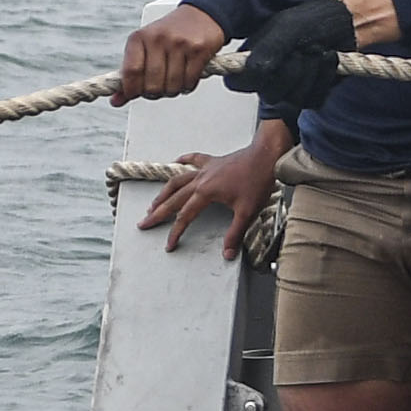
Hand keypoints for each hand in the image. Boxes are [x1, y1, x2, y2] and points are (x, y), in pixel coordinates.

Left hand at [118, 2, 229, 101]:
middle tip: (157, 88)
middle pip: (151, 84)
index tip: (134, 94)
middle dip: (154, 93)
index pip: (131, 72)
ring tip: (172, 83)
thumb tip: (116, 101)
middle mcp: (158, 38)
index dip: (131, 90)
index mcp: (139, 37)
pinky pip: (189, 82)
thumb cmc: (168, 34)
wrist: (200, 14)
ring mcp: (179, 43)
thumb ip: (129, 74)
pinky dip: (187, 87)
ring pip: (171, 86)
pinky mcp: (199, 50)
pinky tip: (185, 80)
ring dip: (171, 91)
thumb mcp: (144, 47)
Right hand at [140, 126, 283, 256]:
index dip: (175, 232)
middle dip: (157, 213)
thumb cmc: (258, 181)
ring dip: (163, 192)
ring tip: (154, 203)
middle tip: (144, 222)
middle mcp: (200, 180)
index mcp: (205, 193)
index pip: (185, 216)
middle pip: (173, 199)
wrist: (266, 156)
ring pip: (177, 180)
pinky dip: (183, 161)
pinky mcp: (213, 162)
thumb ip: (235, 234)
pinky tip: (175, 162)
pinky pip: (193, 159)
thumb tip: (227, 254)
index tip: (169, 245)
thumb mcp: (247, 212)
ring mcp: (205, 169)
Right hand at [225, 0, 359, 113]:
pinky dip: (325, 79)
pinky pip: (313, 101)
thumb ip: (269, 48)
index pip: (238, 83)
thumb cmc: (312, 22)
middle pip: (270, 96)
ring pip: (294, 101)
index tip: (269, 64)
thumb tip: (253, 69)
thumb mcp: (289, 27)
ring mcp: (288, 90)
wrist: (341, 26)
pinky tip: (327, 61)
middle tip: (301, 50)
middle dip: (293, 71)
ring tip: (316, 52)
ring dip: (313, 73)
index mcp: (252, 59)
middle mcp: (266, 78)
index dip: (254, 78)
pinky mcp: (308, 97)